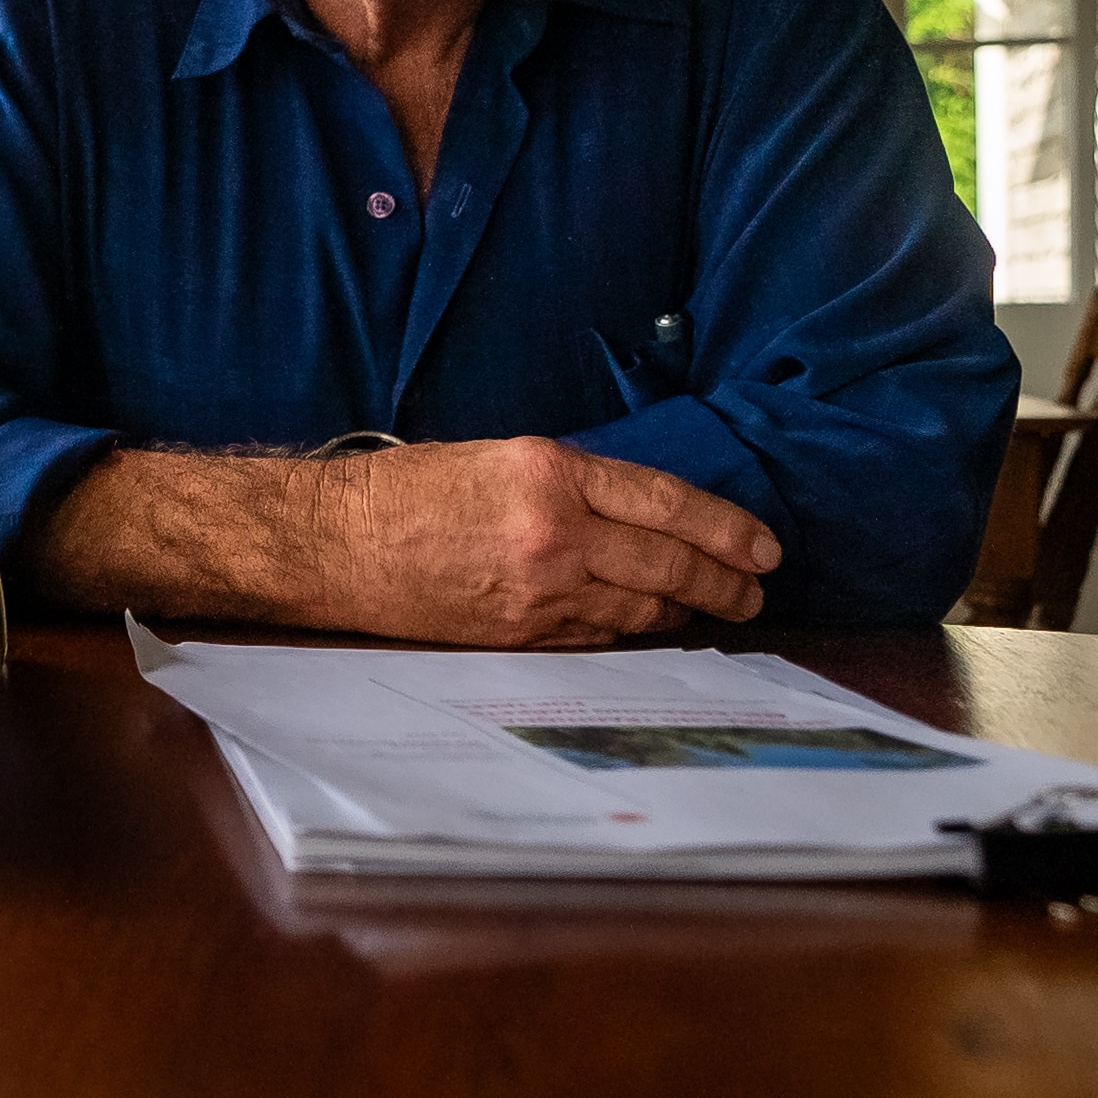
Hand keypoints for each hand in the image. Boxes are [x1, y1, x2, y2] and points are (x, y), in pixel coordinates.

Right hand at [31, 436, 779, 643]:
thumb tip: (639, 517)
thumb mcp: (499, 459)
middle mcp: (556, 532)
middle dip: (724, 583)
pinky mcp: (517, 635)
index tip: (765, 548)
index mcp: (552, 472)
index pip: (669, 503)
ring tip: (711, 612)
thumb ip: (573, 485)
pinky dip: (629, 632)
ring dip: (683, 613)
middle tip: (755, 594)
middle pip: (669, 565)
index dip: (728, 529)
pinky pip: (596, 638)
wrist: (333, 543)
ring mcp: (539, 590)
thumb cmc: (407, 492)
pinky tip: (645, 628)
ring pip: (641, 609)